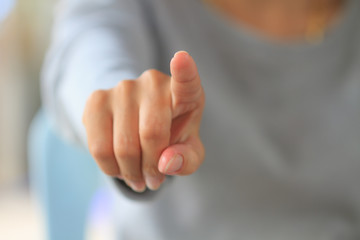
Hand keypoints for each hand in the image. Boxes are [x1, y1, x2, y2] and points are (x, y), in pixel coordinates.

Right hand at [83, 51, 204, 191]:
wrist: (139, 121)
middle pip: (151, 135)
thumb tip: (165, 163)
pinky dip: (110, 168)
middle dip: (151, 168)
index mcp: (185, 92)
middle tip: (153, 180)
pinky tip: (119, 168)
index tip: (181, 58)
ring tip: (137, 177)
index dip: (184, 70)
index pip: (186, 79)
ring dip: (131, 173)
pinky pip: (98, 146)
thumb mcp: (188, 150)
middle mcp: (153, 82)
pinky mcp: (97, 99)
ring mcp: (123, 87)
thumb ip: (187, 159)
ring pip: (122, 146)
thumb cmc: (171, 134)